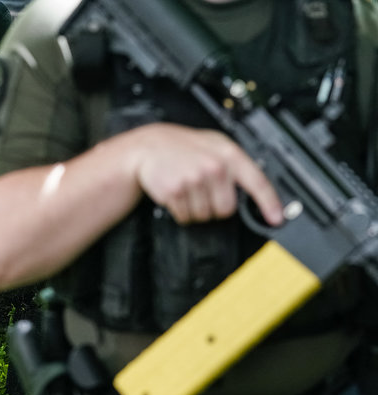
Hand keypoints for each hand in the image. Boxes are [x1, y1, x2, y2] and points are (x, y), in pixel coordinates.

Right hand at [129, 123, 283, 225]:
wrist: (147, 147)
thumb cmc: (182, 147)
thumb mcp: (213, 145)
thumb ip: (235, 165)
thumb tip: (255, 192)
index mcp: (228, 154)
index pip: (257, 182)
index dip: (269, 203)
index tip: (276, 218)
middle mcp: (214, 167)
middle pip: (226, 209)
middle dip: (215, 206)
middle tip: (203, 192)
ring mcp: (194, 179)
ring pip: (205, 216)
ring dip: (195, 209)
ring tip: (188, 189)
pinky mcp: (176, 191)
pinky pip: (186, 216)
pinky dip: (180, 211)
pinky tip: (177, 193)